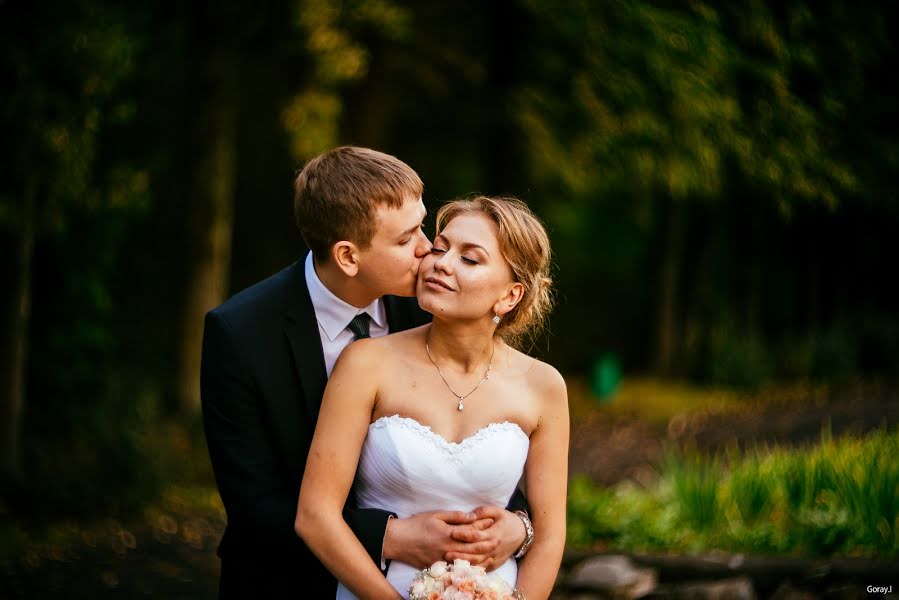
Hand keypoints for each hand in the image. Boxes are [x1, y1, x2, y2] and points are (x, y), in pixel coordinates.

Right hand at [383, 510, 498, 568]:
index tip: (494, 523)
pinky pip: (456, 568)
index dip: (483, 527)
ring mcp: (443, 559)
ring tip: (491, 554)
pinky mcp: (438, 566)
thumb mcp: (435, 515)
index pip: (471, 531)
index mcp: (448, 533)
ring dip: (480, 557)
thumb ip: (455, 516)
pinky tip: (475, 566)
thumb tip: (473, 516)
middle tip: (499, 540)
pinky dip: (467, 567)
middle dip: (487, 544)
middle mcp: (448, 547)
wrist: (398, 540)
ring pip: (466, 560)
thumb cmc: (416, 524)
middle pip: (472, 548)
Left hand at [446, 506, 526, 571]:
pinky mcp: (495, 564)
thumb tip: (470, 515)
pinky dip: (472, 569)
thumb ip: (483, 511)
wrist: (523, 534)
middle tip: (446, 551)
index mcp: (494, 533)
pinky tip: (460, 567)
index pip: (477, 535)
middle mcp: (494, 547)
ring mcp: (495, 557)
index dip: (465, 534)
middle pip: (476, 551)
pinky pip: (483, 568)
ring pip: (478, 562)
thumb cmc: (507, 520)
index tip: (452, 532)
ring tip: (450, 560)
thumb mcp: (497, 511)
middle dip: (460, 552)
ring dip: (464, 562)